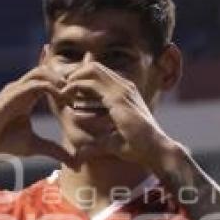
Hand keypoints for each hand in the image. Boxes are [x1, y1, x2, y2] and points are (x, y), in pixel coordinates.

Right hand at [0, 66, 75, 165]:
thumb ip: (55, 151)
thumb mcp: (35, 146)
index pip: (49, 79)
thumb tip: (76, 163)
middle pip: (47, 70)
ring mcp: (14, 90)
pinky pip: (34, 84)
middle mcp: (20, 88)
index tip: (79, 100)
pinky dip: (50, 88)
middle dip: (65, 79)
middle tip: (78, 96)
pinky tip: (61, 100)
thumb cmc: (1, 143)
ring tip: (71, 97)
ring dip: (59, 81)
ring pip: (41, 72)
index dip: (66, 85)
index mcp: (27, 96)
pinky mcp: (10, 96)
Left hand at [60, 61, 174, 168]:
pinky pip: (91, 82)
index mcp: (125, 93)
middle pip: (95, 67)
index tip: (69, 93)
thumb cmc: (138, 149)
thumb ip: (96, 142)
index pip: (101, 75)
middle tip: (63, 89)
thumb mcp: (111, 140)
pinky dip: (76, 85)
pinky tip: (67, 95)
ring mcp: (123, 89)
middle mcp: (125, 86)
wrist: (156, 151)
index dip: (82, 80)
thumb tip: (79, 152)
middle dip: (76, 75)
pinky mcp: (118, 97)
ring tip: (63, 92)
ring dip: (74, 78)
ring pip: (92, 69)